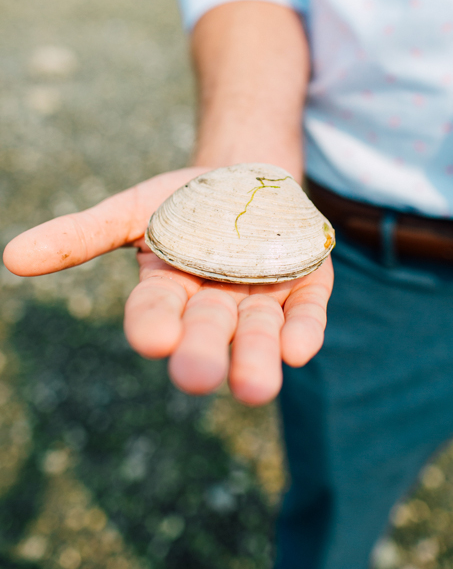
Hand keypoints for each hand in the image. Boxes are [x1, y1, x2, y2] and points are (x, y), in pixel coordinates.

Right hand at [2, 168, 333, 405]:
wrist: (255, 179)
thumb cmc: (188, 200)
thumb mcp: (134, 209)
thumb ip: (83, 234)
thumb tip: (11, 257)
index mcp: (169, 289)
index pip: (156, 311)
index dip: (153, 324)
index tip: (153, 340)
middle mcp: (216, 303)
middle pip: (208, 331)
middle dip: (203, 353)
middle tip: (198, 378)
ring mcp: (264, 298)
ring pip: (258, 334)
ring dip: (257, 359)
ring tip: (256, 389)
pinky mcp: (307, 289)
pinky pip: (307, 315)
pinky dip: (304, 332)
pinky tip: (301, 350)